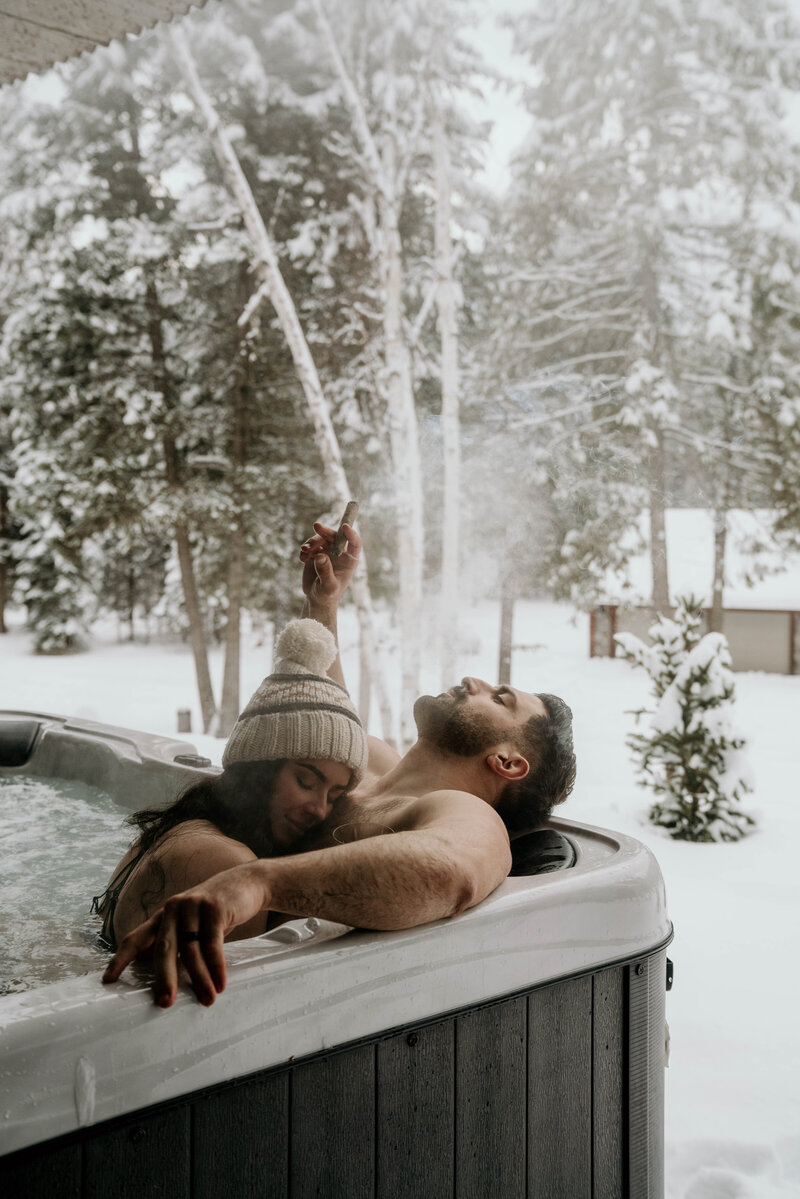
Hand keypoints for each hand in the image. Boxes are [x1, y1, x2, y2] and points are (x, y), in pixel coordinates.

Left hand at [102, 862, 268, 1007]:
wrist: (247, 882)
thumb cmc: (215, 911)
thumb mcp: (190, 923)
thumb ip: (175, 942)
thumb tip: (159, 977)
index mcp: (162, 916)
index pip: (135, 937)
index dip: (120, 958)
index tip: (108, 980)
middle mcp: (173, 909)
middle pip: (163, 948)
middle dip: (164, 978)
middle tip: (165, 1003)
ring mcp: (194, 906)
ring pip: (191, 949)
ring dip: (199, 978)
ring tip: (207, 999)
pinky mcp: (215, 908)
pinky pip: (213, 943)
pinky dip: (217, 966)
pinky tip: (220, 983)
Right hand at [299, 520, 360, 610]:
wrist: (316, 598)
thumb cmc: (328, 594)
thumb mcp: (328, 586)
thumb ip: (325, 571)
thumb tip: (320, 556)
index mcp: (349, 560)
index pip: (355, 543)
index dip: (351, 533)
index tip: (345, 526)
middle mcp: (340, 554)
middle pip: (336, 536)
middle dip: (326, 531)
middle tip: (316, 526)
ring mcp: (327, 552)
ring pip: (321, 539)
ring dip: (312, 542)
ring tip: (304, 550)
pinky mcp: (315, 554)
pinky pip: (310, 546)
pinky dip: (305, 549)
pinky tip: (302, 559)